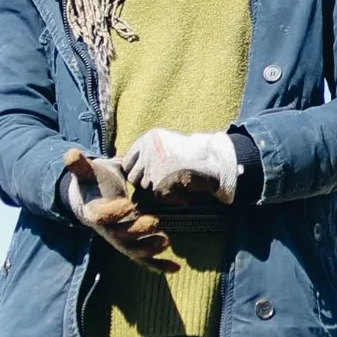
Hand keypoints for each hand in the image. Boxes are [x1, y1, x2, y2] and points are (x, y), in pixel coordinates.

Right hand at [60, 150, 189, 276]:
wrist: (90, 198)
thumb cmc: (92, 183)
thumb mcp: (87, 172)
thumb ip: (80, 165)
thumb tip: (71, 154)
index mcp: (94, 212)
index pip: (101, 216)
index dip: (113, 212)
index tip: (128, 204)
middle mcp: (107, 230)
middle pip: (120, 237)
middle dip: (137, 232)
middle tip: (155, 222)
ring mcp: (119, 240)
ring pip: (133, 251)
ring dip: (149, 250)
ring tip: (166, 242)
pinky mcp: (131, 245)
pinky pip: (144, 259)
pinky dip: (159, 265)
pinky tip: (175, 268)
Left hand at [123, 126, 242, 206]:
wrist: (215, 161)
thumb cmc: (192, 153)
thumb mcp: (166, 143)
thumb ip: (146, 153)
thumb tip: (121, 165)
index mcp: (148, 139)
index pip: (126, 161)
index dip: (135, 170)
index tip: (145, 174)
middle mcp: (148, 151)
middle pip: (133, 176)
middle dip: (144, 181)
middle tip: (161, 181)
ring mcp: (154, 168)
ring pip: (145, 187)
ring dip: (157, 188)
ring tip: (174, 183)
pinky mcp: (162, 183)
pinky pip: (158, 196)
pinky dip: (171, 197)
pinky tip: (182, 193)